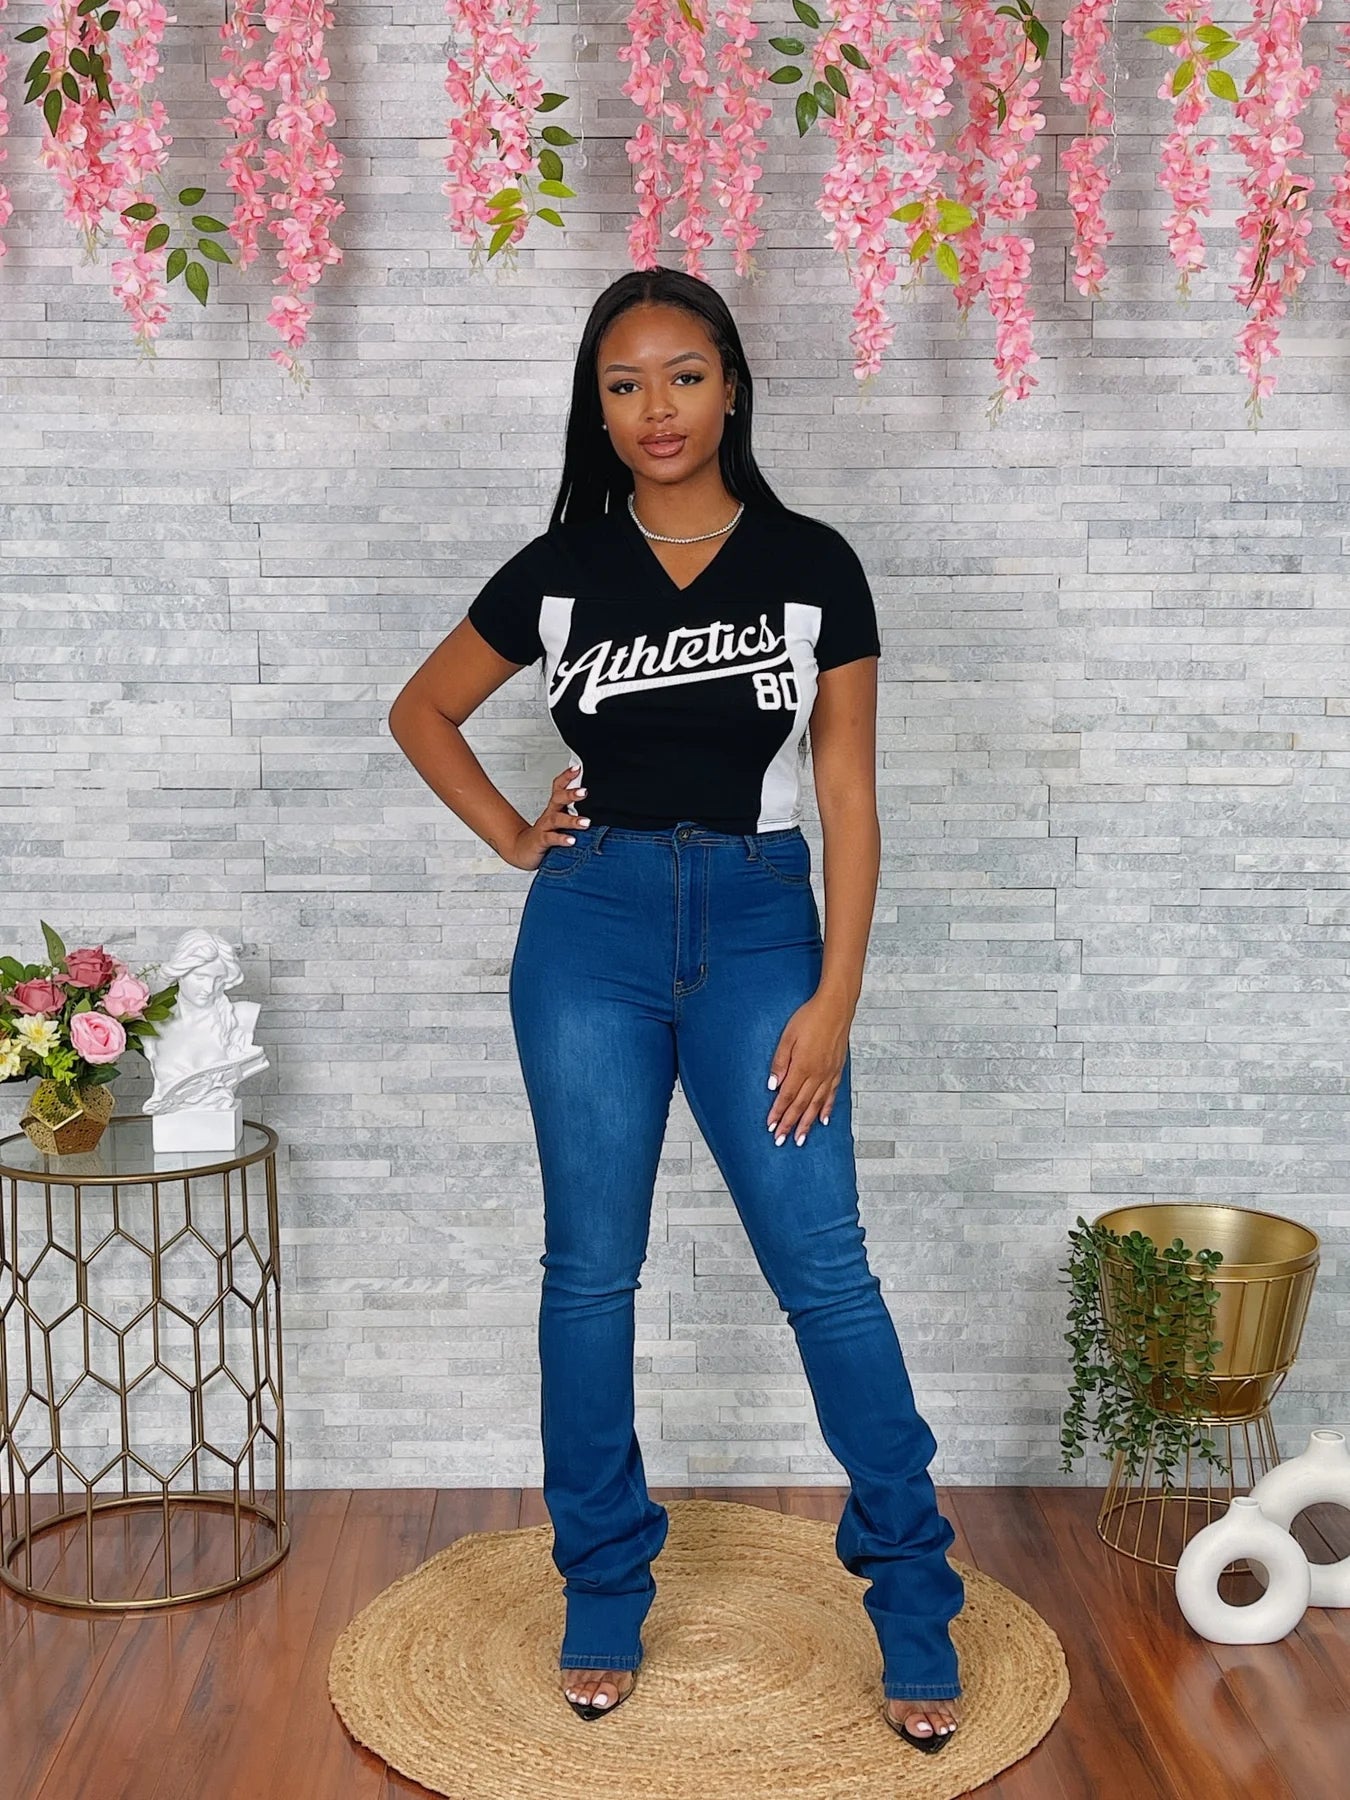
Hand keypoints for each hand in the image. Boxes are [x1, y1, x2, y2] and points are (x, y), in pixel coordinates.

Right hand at [504, 765, 589, 870]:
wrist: (523, 850)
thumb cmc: (546, 834)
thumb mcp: (560, 822)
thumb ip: (576, 814)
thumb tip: (600, 808)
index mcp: (555, 808)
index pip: (559, 787)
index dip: (566, 777)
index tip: (577, 768)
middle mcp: (549, 815)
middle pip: (558, 799)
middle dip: (571, 794)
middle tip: (584, 792)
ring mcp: (544, 828)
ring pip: (556, 820)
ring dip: (571, 820)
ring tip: (586, 822)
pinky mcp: (540, 842)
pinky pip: (551, 839)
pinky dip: (562, 839)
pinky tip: (572, 840)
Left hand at [766, 992, 852, 1145]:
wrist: (836, 1008)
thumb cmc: (810, 1018)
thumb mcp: (788, 1037)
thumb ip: (780, 1062)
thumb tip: (773, 1086)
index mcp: (802, 1067)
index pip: (786, 1096)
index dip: (778, 1113)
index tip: (771, 1126)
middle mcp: (817, 1074)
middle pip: (801, 1105)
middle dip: (790, 1124)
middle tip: (781, 1140)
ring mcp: (829, 1074)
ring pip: (816, 1105)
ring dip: (807, 1123)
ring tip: (801, 1138)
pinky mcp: (838, 1070)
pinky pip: (831, 1095)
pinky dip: (826, 1109)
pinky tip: (823, 1120)